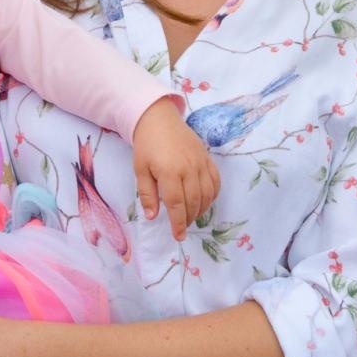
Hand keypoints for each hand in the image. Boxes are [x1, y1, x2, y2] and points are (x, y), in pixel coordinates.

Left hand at [132, 101, 220, 239]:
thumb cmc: (147, 146)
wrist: (159, 119)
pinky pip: (216, 181)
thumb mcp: (140, 170)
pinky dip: (212, 195)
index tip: (178, 236)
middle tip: (182, 227)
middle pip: (193, 201)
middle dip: (189, 219)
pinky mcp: (207, 158)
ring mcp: (201, 162)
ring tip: (191, 216)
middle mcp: (188, 168)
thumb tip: (153, 216)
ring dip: (201, 210)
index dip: (178, 223)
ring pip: (207, 194)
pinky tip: (204, 202)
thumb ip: (147, 194)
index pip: (177, 204)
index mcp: (169, 171)